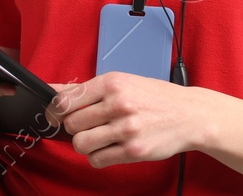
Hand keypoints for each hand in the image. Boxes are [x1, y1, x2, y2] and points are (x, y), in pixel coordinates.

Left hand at [49, 73, 209, 167]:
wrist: (191, 115)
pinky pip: (98, 160)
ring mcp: (126, 129)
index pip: (66, 100)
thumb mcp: (121, 82)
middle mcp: (118, 104)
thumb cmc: (155, 98)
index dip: (55, 111)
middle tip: (88, 126)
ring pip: (81, 144)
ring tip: (97, 139)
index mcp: (111, 83)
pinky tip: (108, 149)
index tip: (56, 116)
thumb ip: (86, 89)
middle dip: (74, 128)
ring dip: (84, 144)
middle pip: (71, 124)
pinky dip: (97, 157)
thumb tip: (52, 91)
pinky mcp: (134, 150)